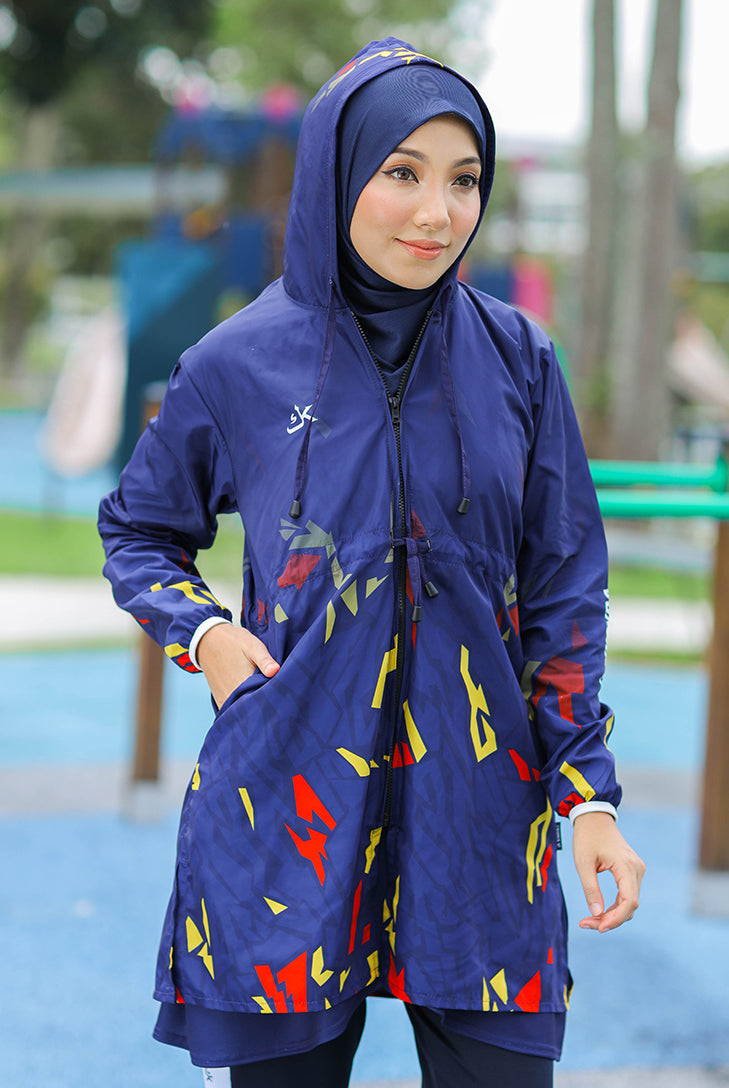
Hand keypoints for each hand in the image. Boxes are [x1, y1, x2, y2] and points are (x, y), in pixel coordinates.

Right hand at [196, 622, 279, 709]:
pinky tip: (250, 701)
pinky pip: (233, 710)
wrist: (208, 641)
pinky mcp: (220, 701)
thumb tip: (275, 670)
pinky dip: (242, 709)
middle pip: (255, 708)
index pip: (265, 700)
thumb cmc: (233, 642)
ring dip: (254, 708)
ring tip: (264, 699)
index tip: (284, 695)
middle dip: (266, 705)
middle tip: (277, 698)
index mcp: (244, 683)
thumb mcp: (252, 645)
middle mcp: (233, 695)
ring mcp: (225, 700)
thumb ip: (264, 659)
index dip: (276, 699)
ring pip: (244, 711)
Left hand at [571, 811, 644, 932]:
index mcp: (627, 866)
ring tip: (589, 920)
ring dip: (612, 915)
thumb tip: (596, 914)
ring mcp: (636, 870)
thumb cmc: (586, 837)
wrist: (594, 817)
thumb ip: (590, 888)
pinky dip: (615, 906)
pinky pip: (627, 894)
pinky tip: (599, 912)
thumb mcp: (583, 863)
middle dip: (610, 919)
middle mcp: (636, 869)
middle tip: (586, 924)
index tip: (598, 927)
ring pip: (629, 902)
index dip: (615, 919)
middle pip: (630, 906)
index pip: (629, 902)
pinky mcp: (632, 871)